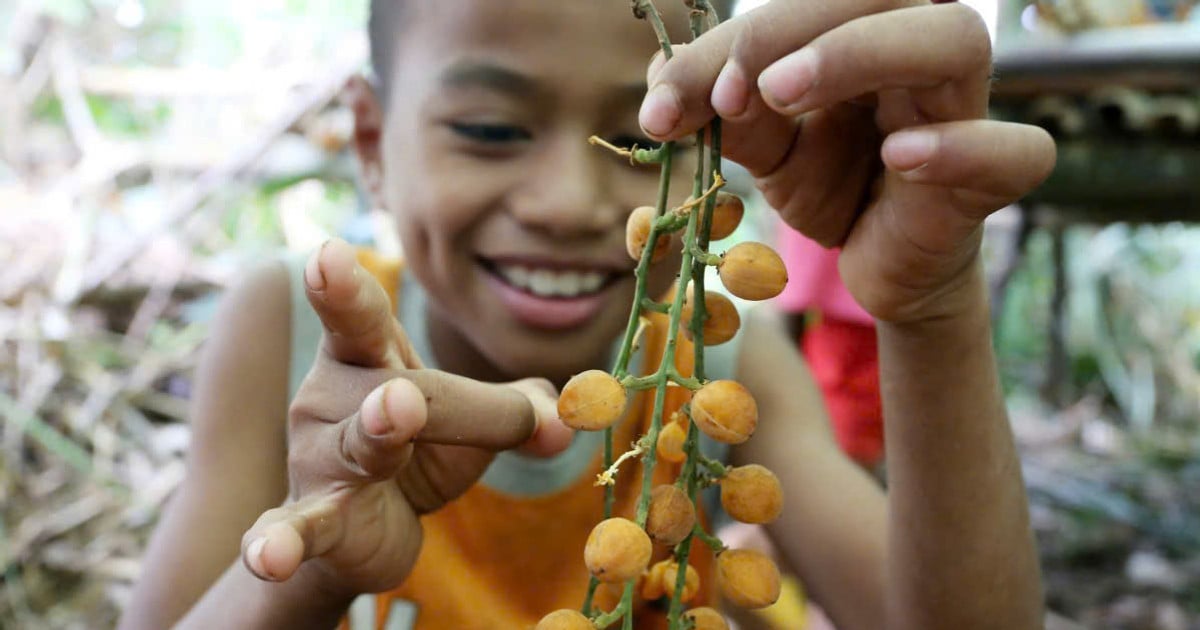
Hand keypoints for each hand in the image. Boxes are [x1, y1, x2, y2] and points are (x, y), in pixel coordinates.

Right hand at [238, 239, 572, 595]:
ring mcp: (318, 458)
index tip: (329, 255)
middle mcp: (332, 398)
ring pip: (360, 443)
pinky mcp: (314, 520)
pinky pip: (296, 528)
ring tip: (398, 413)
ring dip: (378, 432)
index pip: (360, 317)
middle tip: (414, 394)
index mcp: (369, 358)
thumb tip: (571, 416)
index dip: (343, 288)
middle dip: (419, 394)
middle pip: (393, 388)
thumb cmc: (422, 448)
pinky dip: (281, 543)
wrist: (368, 530)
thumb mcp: (478, 421)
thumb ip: (525, 409)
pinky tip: (269, 557)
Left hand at [642, 0, 1055, 322]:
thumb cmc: (832, 179)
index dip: (735, 40)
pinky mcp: (993, 177)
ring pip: (954, 39)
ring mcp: (964, 108)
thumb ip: (724, 113)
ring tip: (783, 93)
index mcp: (862, 31)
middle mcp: (918, 52)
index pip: (807, 3)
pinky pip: (1012, 148)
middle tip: (732, 85)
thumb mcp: (764, 147)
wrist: (878, 262)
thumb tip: (662, 92)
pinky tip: (900, 156)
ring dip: (863, 53)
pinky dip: (957, 147)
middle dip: (796, 25)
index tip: (668, 104)